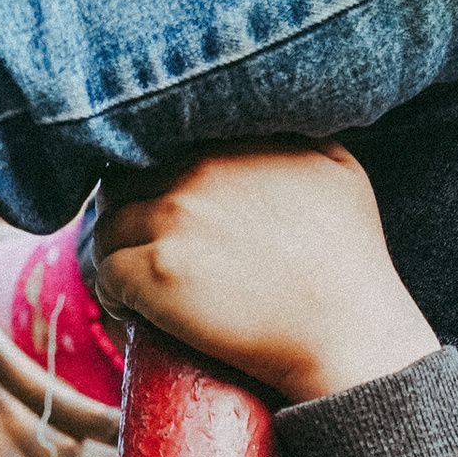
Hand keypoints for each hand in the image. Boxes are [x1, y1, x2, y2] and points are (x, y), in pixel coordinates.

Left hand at [92, 142, 438, 406]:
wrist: (347, 335)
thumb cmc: (352, 263)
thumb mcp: (339, 170)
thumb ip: (298, 131)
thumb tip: (268, 121)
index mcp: (234, 140)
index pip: (161, 140)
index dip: (154, 176)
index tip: (162, 208)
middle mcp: (199, 167)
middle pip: (126, 179)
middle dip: (128, 212)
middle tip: (140, 249)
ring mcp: (174, 217)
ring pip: (108, 226)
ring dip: (115, 253)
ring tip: (132, 284)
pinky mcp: (156, 271)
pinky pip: (105, 271)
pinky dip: (112, 293)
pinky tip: (128, 309)